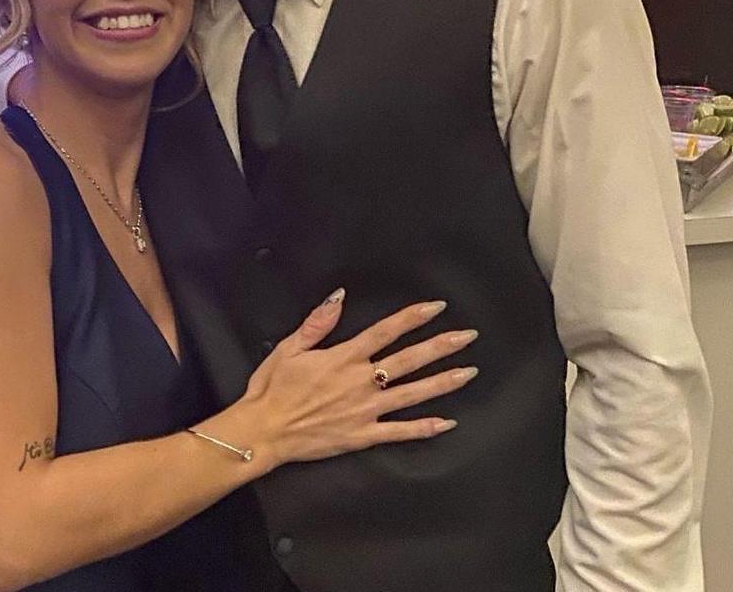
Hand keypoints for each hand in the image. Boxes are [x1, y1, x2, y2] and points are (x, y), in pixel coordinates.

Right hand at [242, 290, 477, 464]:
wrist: (264, 431)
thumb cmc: (273, 389)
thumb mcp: (289, 347)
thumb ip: (317, 322)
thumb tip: (339, 297)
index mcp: (344, 357)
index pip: (386, 331)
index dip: (413, 317)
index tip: (436, 307)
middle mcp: (360, 381)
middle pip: (409, 359)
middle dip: (441, 346)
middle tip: (467, 337)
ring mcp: (365, 410)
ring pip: (413, 394)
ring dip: (442, 382)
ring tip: (468, 372)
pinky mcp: (363, 435)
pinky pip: (399, 432)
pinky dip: (424, 428)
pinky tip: (446, 422)